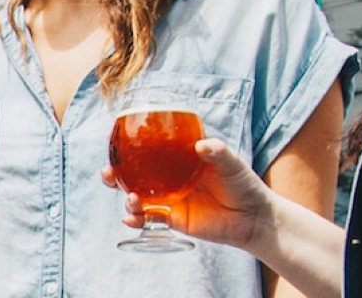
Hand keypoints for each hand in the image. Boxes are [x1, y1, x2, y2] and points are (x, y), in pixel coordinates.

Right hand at [101, 137, 269, 249]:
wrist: (254, 218)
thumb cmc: (243, 184)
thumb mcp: (230, 163)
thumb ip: (216, 151)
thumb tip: (200, 145)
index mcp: (176, 158)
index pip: (146, 149)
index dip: (126, 146)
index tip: (114, 142)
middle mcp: (167, 177)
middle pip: (132, 172)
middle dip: (114, 172)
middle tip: (107, 171)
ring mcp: (168, 198)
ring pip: (136, 196)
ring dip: (126, 197)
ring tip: (131, 198)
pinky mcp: (172, 218)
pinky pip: (148, 219)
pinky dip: (136, 219)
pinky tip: (131, 219)